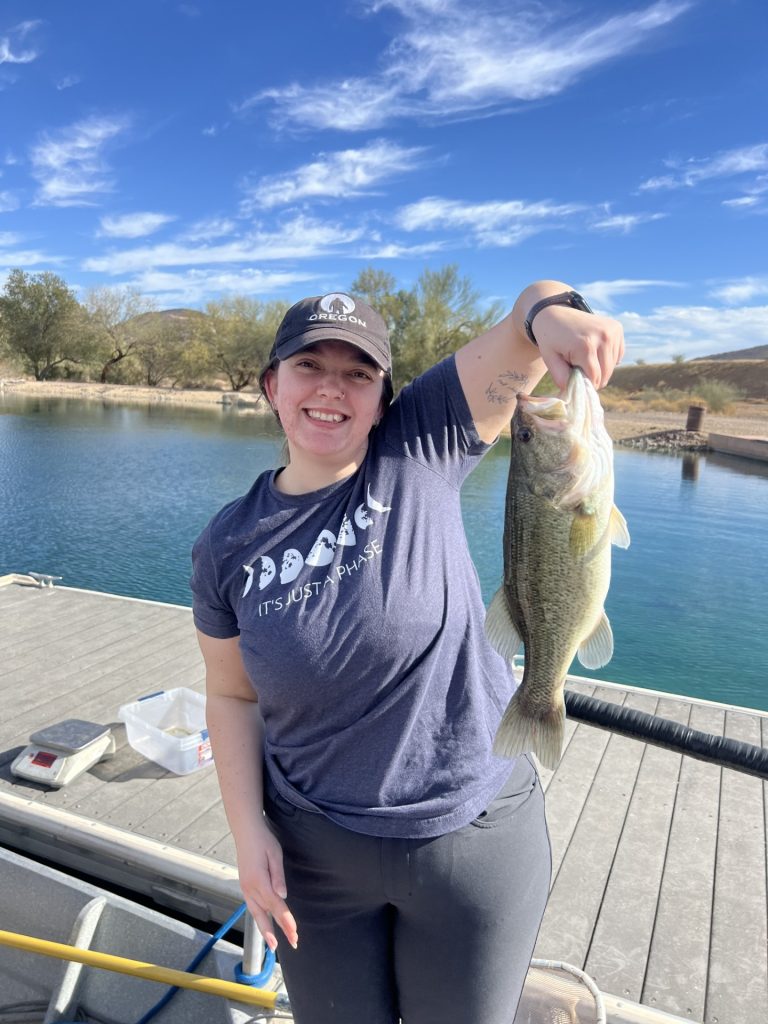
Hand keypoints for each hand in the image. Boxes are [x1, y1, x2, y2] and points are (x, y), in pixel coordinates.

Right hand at [236, 820, 297, 951]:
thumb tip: (283, 896)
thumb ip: (278, 876)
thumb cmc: (263, 840)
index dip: (286, 920)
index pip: (275, 905)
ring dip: (266, 929)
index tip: (295, 933)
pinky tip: (264, 924)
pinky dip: (259, 918)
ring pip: (256, 913)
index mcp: (258, 880)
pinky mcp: (245, 885)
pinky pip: (252, 906)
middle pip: (265, 914)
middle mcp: (249, 887)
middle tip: (292, 944)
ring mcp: (245, 887)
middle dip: (277, 932)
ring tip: (274, 945)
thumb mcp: (274, 853)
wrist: (245, 830)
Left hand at [532, 304, 624, 391]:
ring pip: (612, 365)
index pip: (595, 378)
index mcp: (586, 346)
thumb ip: (561, 378)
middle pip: (606, 374)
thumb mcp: (550, 359)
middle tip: (578, 368)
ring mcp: (612, 331)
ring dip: (600, 368)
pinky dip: (608, 358)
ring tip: (585, 357)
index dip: (586, 384)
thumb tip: (574, 392)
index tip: (576, 379)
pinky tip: (594, 351)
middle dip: (593, 377)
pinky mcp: (617, 328)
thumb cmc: (550, 338)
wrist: (553, 312)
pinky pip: (617, 354)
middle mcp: (603, 337)